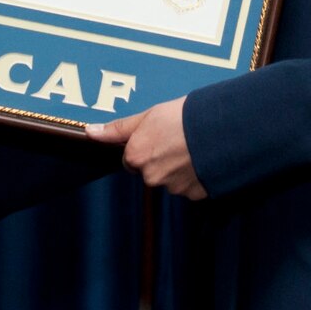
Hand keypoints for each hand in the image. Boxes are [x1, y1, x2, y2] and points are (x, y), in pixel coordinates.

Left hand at [84, 98, 206, 199]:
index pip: (131, 158)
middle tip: (178, 140)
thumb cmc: (183, 117)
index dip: (145, 145)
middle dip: (161, 158)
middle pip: (150, 171)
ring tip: (193, 148)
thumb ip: (118, 128)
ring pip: (169, 179)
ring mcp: (172, 187)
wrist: (220, 129)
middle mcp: (150, 176)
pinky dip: (193, 175)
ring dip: (178, 167)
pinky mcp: (193, 194)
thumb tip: (90, 132)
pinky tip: (202, 159)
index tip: (159, 135)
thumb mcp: (148, 115)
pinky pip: (189, 186)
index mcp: (136, 156)